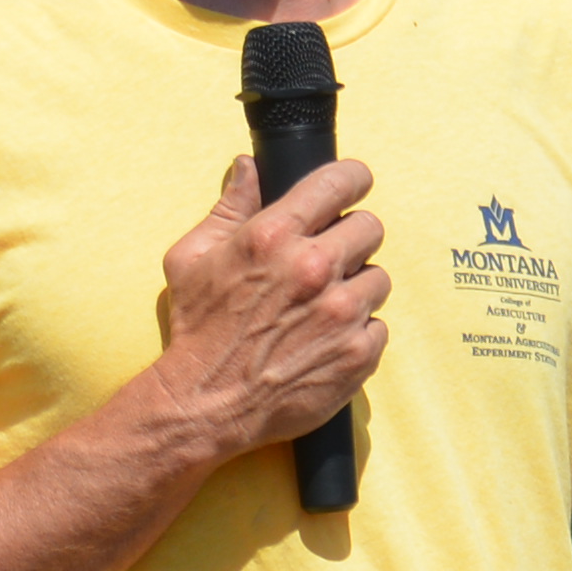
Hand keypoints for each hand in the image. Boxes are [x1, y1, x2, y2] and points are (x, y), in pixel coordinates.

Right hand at [148, 151, 385, 462]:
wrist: (206, 404)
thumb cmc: (198, 329)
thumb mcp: (192, 258)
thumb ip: (229, 208)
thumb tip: (249, 166)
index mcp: (274, 236)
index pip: (340, 182)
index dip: (353, 179)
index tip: (353, 187)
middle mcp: (314, 268)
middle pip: (371, 227)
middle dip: (353, 239)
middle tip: (332, 260)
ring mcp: (341, 313)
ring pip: (379, 277)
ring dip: (357, 288)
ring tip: (325, 308)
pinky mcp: (358, 353)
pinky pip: (379, 326)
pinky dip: (359, 332)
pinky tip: (328, 340)